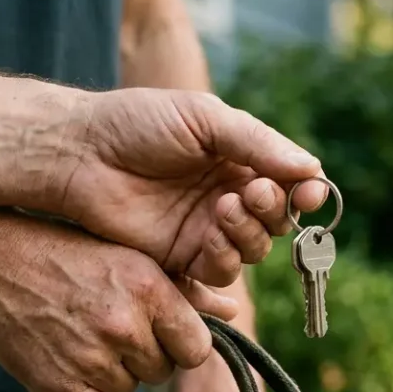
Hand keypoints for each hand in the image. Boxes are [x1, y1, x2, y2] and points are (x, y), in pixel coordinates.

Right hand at [0, 212, 239, 391]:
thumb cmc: (70, 254)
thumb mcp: (131, 259)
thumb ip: (185, 291)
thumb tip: (233, 311)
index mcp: (149, 291)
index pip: (197, 348)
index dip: (183, 343)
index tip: (164, 332)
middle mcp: (124, 326)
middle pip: (164, 371)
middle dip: (148, 355)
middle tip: (115, 328)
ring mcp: (89, 359)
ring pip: (130, 388)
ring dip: (116, 372)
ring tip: (87, 335)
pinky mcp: (56, 386)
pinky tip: (70, 358)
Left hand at [53, 88, 329, 286]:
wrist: (80, 153)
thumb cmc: (137, 124)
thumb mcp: (205, 118)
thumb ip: (258, 143)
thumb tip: (313, 170)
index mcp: (240, 159)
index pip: (291, 182)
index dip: (307, 192)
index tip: (310, 193)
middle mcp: (230, 196)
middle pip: (278, 220)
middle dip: (275, 209)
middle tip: (251, 193)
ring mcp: (207, 229)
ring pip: (254, 249)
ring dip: (250, 233)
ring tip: (223, 208)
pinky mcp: (182, 258)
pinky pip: (220, 272)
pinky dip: (226, 258)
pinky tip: (213, 236)